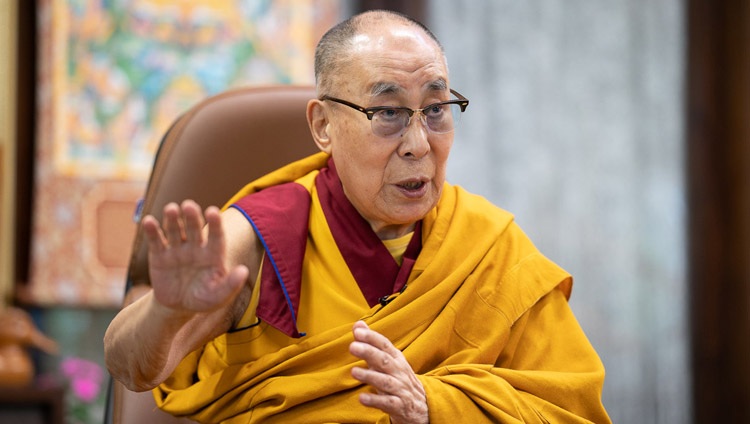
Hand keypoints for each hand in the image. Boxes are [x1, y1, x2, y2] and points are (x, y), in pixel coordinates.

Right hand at [142, 200, 248, 314]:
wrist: (178, 307)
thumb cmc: (204, 299)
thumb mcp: (219, 296)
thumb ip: (231, 284)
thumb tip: (243, 271)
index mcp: (213, 254)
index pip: (216, 236)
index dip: (215, 224)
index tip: (212, 212)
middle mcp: (196, 247)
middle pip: (194, 228)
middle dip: (192, 217)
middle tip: (189, 205)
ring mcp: (177, 249)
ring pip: (175, 230)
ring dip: (172, 219)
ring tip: (171, 208)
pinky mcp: (159, 255)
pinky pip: (156, 241)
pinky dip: (152, 231)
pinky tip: (149, 221)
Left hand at [349, 321, 427, 423]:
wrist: (422, 406)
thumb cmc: (399, 379)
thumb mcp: (388, 360)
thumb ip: (371, 343)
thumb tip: (358, 324)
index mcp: (396, 359)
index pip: (384, 345)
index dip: (372, 337)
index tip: (357, 331)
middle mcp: (399, 372)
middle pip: (385, 360)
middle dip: (369, 352)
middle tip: (352, 347)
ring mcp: (400, 389)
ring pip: (386, 381)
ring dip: (370, 376)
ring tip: (354, 372)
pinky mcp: (398, 406)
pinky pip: (387, 403)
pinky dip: (375, 400)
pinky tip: (362, 397)